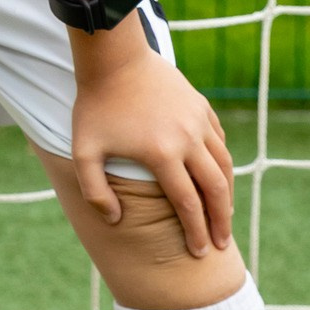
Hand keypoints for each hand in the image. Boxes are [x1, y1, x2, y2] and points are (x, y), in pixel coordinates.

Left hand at [69, 23, 232, 258]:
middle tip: (221, 244)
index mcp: (162, 154)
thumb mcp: (83, 151)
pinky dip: (222, 162)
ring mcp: (198, 120)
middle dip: (221, 221)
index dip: (196, 232)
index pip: (187, 204)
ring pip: (224, 165)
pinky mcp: (201, 106)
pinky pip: (219, 141)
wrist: (114, 57)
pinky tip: (218, 176)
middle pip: (215, 189)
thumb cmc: (95, 106)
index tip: (199, 252)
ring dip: (227, 194)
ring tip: (225, 215)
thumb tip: (115, 219)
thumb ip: (95, 191)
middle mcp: (187, 139)